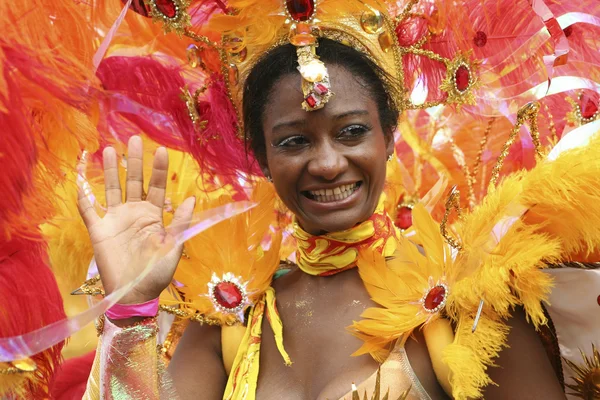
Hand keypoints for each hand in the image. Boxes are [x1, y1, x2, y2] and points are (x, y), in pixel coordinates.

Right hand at [77, 136, 194, 304]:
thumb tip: (192, 198)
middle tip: (134, 139)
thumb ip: (180, 222)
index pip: (157, 187)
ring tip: (110, 149)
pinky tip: (81, 177)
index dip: (158, 170)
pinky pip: (89, 209)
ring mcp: (115, 220)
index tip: (160, 150)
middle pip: (134, 182)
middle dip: (134, 162)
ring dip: (112, 170)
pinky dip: (84, 195)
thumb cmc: (157, 272)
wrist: (135, 293)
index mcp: (154, 215)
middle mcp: (134, 213)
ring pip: (112, 189)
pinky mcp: (98, 230)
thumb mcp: (174, 245)